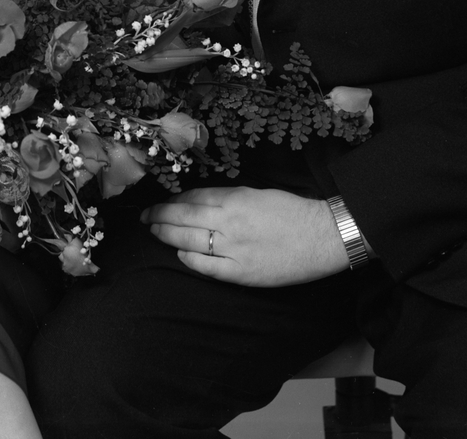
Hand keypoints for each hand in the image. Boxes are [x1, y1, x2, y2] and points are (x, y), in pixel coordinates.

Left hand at [141, 186, 349, 286]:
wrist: (321, 236)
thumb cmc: (293, 211)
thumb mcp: (257, 193)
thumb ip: (228, 197)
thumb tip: (200, 201)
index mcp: (235, 199)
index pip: (193, 198)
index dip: (173, 200)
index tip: (161, 202)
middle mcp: (230, 222)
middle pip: (185, 217)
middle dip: (161, 216)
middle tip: (145, 216)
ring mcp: (234, 249)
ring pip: (190, 241)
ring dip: (168, 236)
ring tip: (154, 232)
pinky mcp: (242, 273)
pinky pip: (208, 267)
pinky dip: (190, 260)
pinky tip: (180, 255)